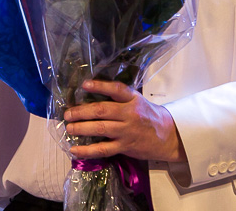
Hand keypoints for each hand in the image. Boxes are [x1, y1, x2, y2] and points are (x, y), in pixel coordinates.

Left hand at [63, 80, 186, 162]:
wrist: (168, 136)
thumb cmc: (148, 116)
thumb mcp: (138, 101)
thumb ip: (120, 98)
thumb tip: (92, 95)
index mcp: (133, 99)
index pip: (116, 89)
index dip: (100, 86)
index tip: (84, 84)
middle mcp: (129, 114)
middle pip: (102, 110)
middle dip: (81, 111)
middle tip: (68, 113)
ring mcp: (126, 131)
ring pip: (100, 128)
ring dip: (81, 128)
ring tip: (69, 128)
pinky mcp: (124, 146)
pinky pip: (103, 149)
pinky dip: (87, 150)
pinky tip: (75, 150)